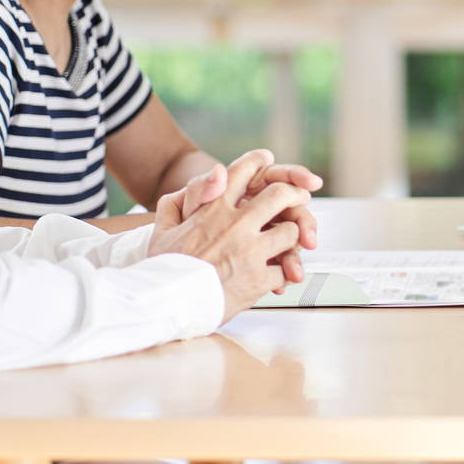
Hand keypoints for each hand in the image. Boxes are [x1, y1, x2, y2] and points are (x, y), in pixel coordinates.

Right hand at [149, 150, 307, 319]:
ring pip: (291, 232)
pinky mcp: (259, 280)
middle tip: (301, 198)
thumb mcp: (162, 230)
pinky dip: (286, 273)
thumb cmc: (164, 269)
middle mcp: (237, 226)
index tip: (266, 159)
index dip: (258, 162)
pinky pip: (286, 270)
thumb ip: (175, 204)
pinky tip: (283, 274)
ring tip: (293, 240)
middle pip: (281, 195)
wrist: (166, 304)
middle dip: (295, 193)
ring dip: (293, 235)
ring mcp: (251, 252)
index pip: (242, 172)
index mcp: (214, 210)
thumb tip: (189, 188)